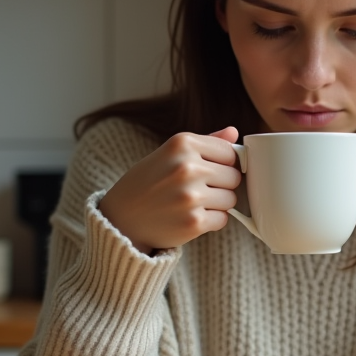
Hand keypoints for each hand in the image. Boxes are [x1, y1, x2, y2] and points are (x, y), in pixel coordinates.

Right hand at [99, 127, 240, 253]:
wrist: (122, 218)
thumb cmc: (149, 182)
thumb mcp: (171, 153)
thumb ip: (205, 142)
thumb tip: (234, 132)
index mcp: (182, 143)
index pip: (230, 153)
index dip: (223, 164)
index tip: (207, 170)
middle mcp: (187, 167)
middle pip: (234, 177)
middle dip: (221, 185)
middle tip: (197, 189)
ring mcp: (190, 196)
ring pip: (231, 199)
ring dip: (217, 204)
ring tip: (192, 203)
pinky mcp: (193, 222)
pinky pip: (223, 219)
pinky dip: (211, 221)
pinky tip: (190, 216)